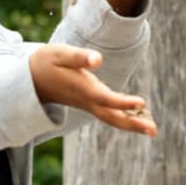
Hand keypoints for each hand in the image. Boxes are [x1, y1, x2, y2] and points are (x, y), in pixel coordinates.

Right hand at [29, 44, 156, 136]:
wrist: (32, 79)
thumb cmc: (47, 62)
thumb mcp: (60, 53)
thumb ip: (79, 57)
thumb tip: (97, 59)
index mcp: (81, 89)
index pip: (105, 98)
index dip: (122, 102)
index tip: (142, 103)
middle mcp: (86, 100)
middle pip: (112, 116)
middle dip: (132, 124)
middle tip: (154, 131)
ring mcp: (88, 104)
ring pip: (112, 118)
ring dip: (132, 124)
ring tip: (152, 129)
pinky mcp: (90, 103)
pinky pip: (109, 114)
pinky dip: (125, 117)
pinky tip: (140, 117)